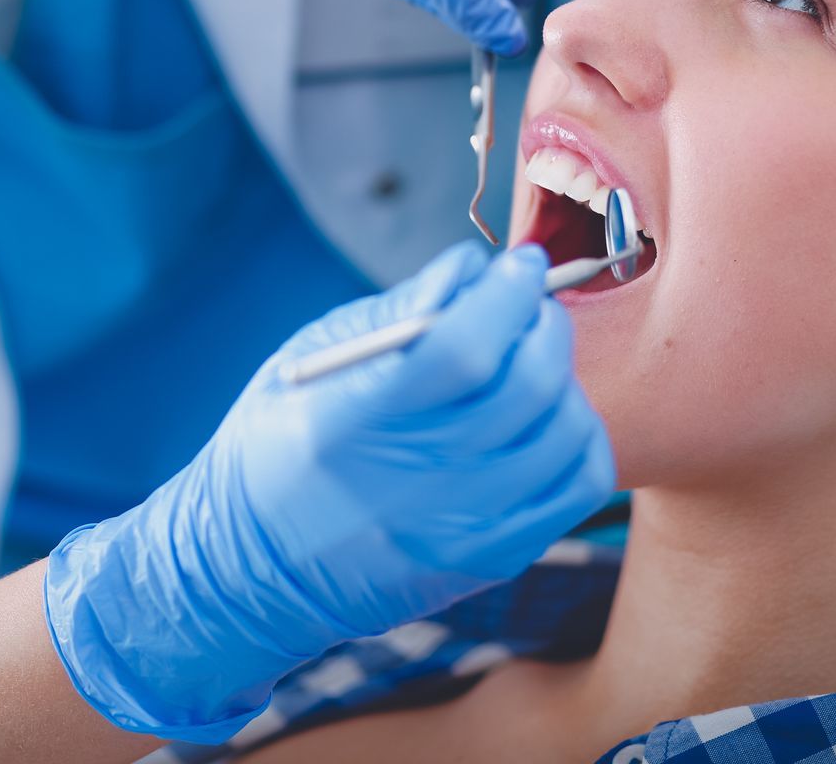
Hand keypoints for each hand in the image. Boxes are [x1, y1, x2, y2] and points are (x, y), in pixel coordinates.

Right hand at [43, 242, 615, 741]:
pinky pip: (578, 486)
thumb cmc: (278, 445)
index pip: (465, 348)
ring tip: (529, 360)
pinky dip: (577, 435)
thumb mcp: (311, 362)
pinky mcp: (492, 558)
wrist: (258, 572)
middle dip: (543, 321)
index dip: (507, 293)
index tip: (518, 263)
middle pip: (528, 384)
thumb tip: (475, 267)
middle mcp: (415, 482)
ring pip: (565, 431)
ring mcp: (461, 529)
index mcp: (354, 423)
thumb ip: (399, 312)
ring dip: (562, 376)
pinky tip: (545, 417)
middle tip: (528, 301)